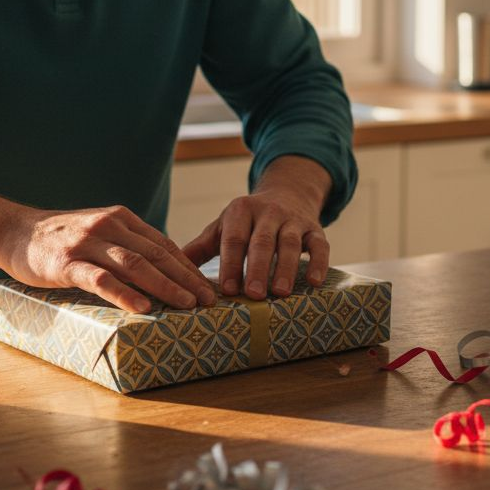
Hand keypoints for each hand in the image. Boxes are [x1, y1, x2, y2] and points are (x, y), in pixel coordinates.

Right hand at [2, 205, 216, 313]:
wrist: (12, 230)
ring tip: (187, 305)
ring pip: (136, 264)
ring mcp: (88, 244)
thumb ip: (126, 246)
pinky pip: (101, 279)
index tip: (209, 287)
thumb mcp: (98, 233)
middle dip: (186, 279)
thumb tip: (161, 272)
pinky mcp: (67, 263)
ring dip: (165, 286)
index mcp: (122, 218)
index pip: (164, 244)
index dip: (189, 267)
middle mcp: (109, 226)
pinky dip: (124, 293)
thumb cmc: (59, 239)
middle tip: (209, 301)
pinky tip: (142, 307)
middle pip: (157, 254)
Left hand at [182, 156, 331, 298]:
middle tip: (253, 295)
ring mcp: (294, 220)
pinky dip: (320, 263)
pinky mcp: (315, 229)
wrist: (287, 194)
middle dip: (257, 268)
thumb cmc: (247, 221)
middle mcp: (268, 212)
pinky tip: (317, 283)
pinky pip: (320, 245)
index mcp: (240, 211)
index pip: (234, 238)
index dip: (230, 263)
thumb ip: (200, 247)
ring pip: (291, 243)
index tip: (226, 289)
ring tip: (281, 293)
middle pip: (262, 241)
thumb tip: (168, 268)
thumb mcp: (223, 227)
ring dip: (286, 268)